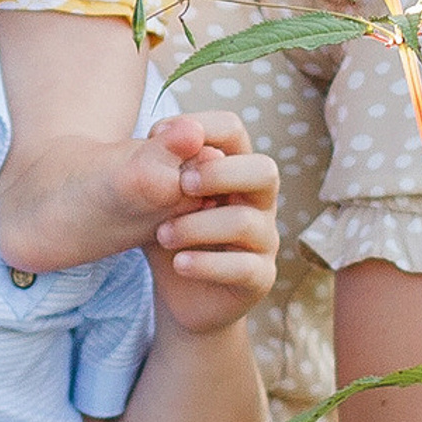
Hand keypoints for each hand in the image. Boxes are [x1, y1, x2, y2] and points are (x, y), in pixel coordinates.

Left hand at [144, 109, 281, 333]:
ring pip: (245, 222)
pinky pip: (243, 267)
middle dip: (219, 173)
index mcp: (235, 170)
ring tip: (163, 235)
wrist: (179, 294)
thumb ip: (161, 166)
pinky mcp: (260, 278)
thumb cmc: (172, 234)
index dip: (201, 128)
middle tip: (181, 185)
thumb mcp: (157, 200)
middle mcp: (258, 201)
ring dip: (196, 226)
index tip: (157, 137)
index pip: (234, 131)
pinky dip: (206, 264)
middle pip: (263, 170)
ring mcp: (264, 240)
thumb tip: (176, 131)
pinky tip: (179, 263)